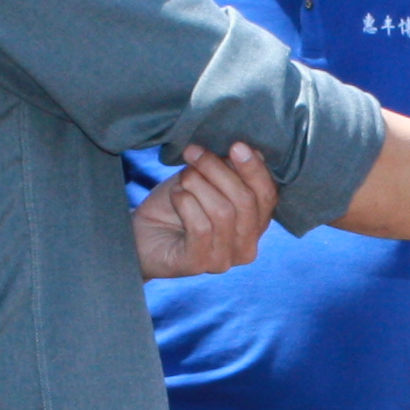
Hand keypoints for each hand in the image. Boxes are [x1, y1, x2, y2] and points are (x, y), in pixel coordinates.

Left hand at [135, 141, 277, 278]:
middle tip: (194, 153)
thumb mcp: (206, 180)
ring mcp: (223, 260)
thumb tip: (252, 153)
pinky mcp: (197, 264)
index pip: (267, 197)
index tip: (237, 145)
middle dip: (218, 170)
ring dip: (198, 184)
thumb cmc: (177, 206)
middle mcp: (245, 247)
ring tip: (182, 178)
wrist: (141, 234)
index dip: (255, 170)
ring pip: (223, 212)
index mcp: (255, 225)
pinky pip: (200, 227)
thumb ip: (231, 170)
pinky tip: (176, 195)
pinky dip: (186, 202)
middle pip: (245, 202)